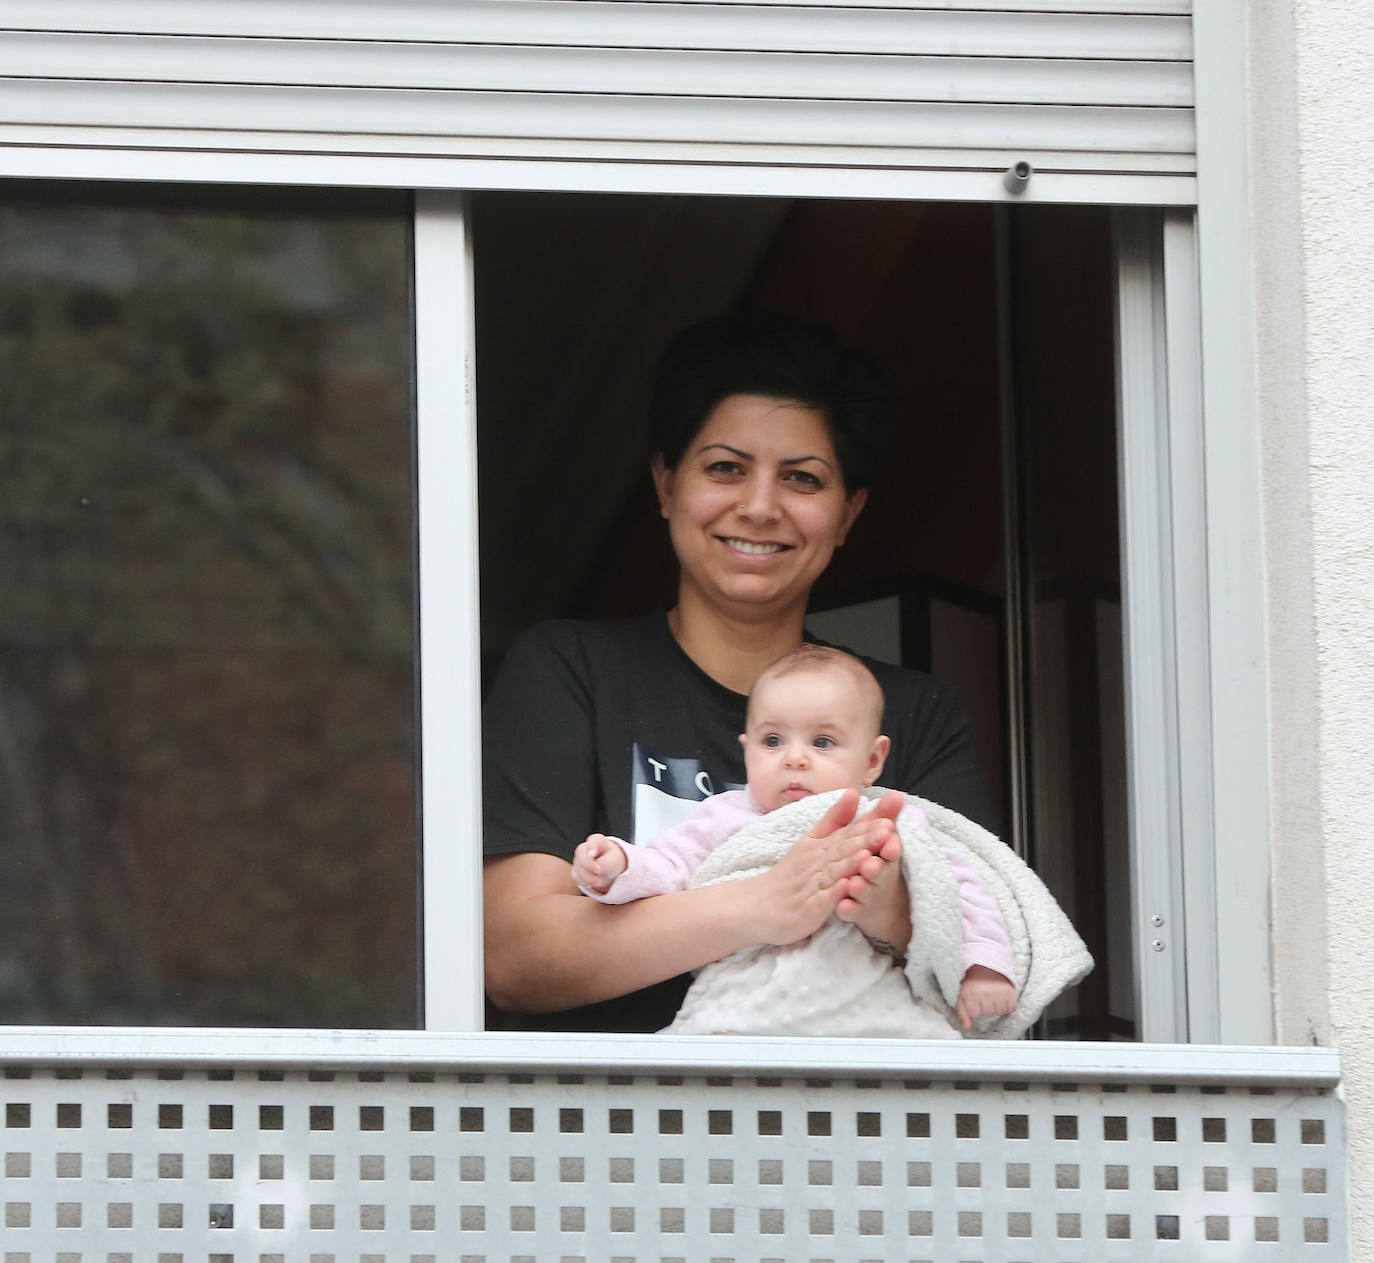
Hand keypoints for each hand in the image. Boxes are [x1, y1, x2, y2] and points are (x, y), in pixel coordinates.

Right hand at [571, 833, 626, 893]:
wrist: (609, 868)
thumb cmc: (613, 861)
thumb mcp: (615, 861)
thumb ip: (607, 864)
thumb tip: (597, 872)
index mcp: (598, 841)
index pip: (594, 840)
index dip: (592, 846)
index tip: (592, 854)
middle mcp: (585, 848)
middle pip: (581, 852)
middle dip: (588, 864)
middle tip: (599, 872)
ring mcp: (578, 859)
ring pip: (578, 867)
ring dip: (588, 877)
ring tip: (599, 882)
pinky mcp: (576, 871)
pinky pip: (576, 877)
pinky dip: (584, 882)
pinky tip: (592, 884)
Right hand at [744, 790, 895, 945]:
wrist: (758, 905)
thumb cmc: (790, 874)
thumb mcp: (810, 840)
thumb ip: (834, 819)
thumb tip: (854, 792)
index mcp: (821, 846)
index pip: (849, 831)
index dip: (871, 820)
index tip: (892, 805)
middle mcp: (817, 863)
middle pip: (844, 848)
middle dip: (866, 838)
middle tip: (888, 827)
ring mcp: (812, 886)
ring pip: (835, 872)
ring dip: (852, 862)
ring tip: (870, 854)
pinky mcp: (808, 909)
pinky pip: (822, 901)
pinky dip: (835, 893)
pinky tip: (847, 888)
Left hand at [955, 964, 1016, 1029]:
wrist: (988, 966)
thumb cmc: (974, 981)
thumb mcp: (963, 994)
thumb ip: (962, 1012)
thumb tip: (967, 1026)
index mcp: (971, 994)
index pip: (974, 1014)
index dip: (974, 1009)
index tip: (975, 1000)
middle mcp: (985, 994)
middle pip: (987, 1014)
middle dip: (985, 1007)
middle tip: (984, 996)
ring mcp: (998, 994)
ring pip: (998, 1012)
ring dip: (996, 1006)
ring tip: (992, 995)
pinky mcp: (1010, 994)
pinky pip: (1010, 1009)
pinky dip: (1007, 1005)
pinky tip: (1001, 996)